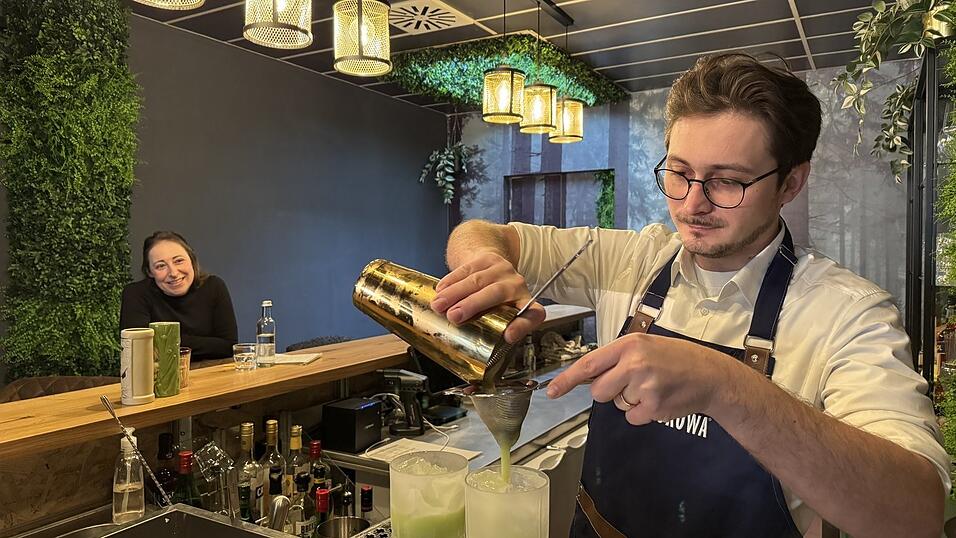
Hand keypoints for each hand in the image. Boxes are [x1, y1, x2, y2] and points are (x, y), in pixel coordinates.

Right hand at [430, 251, 545, 343]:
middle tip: (453, 317)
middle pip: (497, 293)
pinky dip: (451, 281)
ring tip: (439, 305)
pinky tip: (440, 290)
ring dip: (455, 293)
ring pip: (477, 280)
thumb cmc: (495, 301)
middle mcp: (518, 286)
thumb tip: (469, 344)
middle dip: (472, 305)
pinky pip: (467, 269)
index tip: (508, 336)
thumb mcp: (500, 316)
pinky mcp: (488, 259)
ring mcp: (503, 269)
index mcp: (527, 305)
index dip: (520, 327)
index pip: (532, 316)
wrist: (492, 269)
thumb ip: (492, 327)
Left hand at [546, 332, 733, 424]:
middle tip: (631, 383)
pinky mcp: (654, 407)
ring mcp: (644, 387)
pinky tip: (659, 399)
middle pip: (599, 391)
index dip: (567, 379)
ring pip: (617, 404)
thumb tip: (589, 376)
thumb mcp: (646, 346)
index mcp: (629, 345)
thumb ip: (617, 358)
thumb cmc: (676, 359)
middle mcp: (634, 364)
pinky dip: (643, 413)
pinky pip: (633, 417)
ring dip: (630, 401)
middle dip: (610, 391)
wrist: (710, 375)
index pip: (589, 364)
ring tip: (653, 387)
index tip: (552, 391)